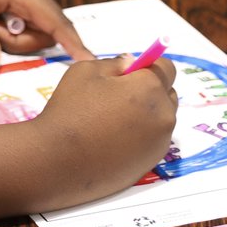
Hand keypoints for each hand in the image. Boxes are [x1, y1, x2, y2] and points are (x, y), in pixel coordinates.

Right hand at [25, 54, 178, 207]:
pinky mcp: (152, 163)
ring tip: (113, 120)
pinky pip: (154, 139)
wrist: (59, 161)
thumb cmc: (71, 110)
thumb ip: (116, 63)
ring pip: (161, 118)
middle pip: (167, 93)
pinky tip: (114, 139)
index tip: (129, 72)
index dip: (148, 66)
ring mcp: (160, 143)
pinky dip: (141, 135)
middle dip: (149, 90)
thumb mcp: (87, 71)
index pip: (167, 68)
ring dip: (146, 113)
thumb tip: (132, 64)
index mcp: (149, 88)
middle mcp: (163, 115)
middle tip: (118, 95)